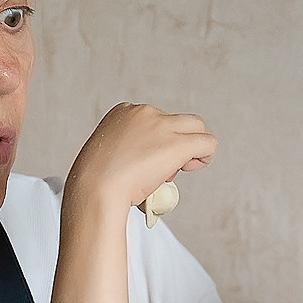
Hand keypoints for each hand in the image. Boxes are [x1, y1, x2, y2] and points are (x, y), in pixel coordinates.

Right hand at [64, 103, 215, 214]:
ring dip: (191, 148)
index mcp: (123, 112)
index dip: (156, 142)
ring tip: (178, 169)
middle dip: (176, 141)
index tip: (145, 162)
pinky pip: (207, 143)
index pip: (153, 121)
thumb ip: (127, 151)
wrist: (95, 190)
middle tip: (168, 165)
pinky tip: (194, 166)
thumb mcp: (106, 156)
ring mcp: (162, 127)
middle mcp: (144, 113)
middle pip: (176, 121)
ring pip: (195, 127)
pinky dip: (206, 155)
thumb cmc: (95, 183)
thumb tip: (147, 165)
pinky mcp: (177, 145)